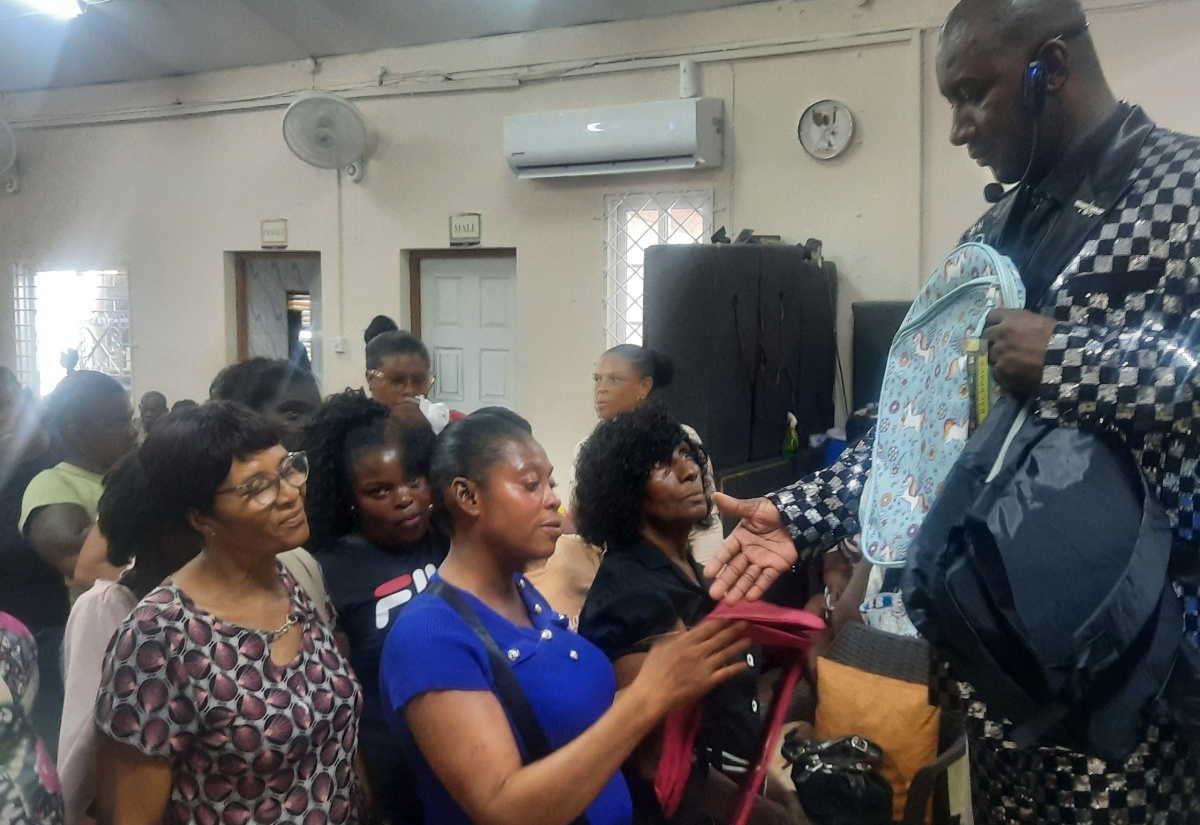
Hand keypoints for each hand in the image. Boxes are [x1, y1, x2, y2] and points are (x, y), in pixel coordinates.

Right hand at [633, 620, 750, 714]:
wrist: (654, 693)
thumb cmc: (653, 669)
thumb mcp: (660, 644)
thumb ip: (673, 632)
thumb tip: (679, 619)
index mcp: (686, 641)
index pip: (707, 627)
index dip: (720, 621)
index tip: (730, 614)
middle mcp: (698, 651)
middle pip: (720, 638)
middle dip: (734, 629)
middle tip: (746, 622)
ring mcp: (704, 666)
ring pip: (726, 653)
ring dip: (738, 646)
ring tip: (750, 639)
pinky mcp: (708, 682)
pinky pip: (725, 673)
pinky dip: (736, 668)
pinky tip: (746, 664)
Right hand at [704, 493, 797, 603]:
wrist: (799, 515)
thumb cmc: (773, 511)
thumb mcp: (754, 508)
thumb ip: (735, 507)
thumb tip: (714, 495)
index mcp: (740, 538)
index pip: (726, 552)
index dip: (717, 562)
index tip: (708, 574)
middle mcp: (748, 552)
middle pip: (734, 569)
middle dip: (725, 581)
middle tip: (714, 595)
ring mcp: (762, 561)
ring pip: (748, 577)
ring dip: (739, 589)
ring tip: (730, 601)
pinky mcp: (776, 567)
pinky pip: (766, 579)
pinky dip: (759, 588)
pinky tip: (750, 598)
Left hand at [982, 309, 1055, 394]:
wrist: (1064, 359)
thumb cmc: (1057, 338)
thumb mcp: (1037, 321)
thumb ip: (1018, 323)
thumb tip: (1009, 327)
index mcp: (1010, 318)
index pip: (991, 317)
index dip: (994, 324)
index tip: (997, 329)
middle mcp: (1000, 333)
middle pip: (986, 337)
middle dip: (993, 342)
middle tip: (1003, 348)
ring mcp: (999, 352)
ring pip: (990, 355)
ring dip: (998, 358)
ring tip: (1012, 363)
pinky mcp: (1001, 370)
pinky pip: (996, 372)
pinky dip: (1003, 373)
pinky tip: (1015, 374)